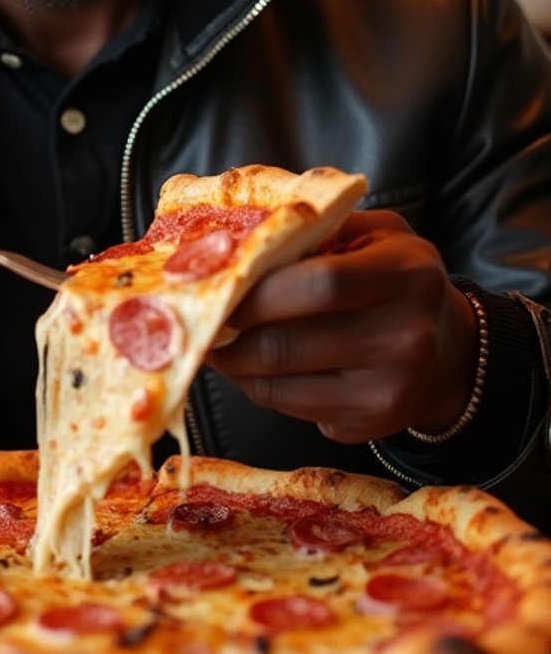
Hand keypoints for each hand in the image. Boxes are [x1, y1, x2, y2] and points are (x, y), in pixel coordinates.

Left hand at [209, 211, 477, 442]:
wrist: (449, 352)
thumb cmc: (399, 280)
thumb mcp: (377, 233)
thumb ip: (319, 228)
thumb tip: (239, 241)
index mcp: (408, 275)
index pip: (321, 285)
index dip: (259, 291)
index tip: (222, 288)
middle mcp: (405, 338)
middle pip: (287, 344)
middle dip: (229, 334)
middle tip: (202, 320)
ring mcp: (387, 391)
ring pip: (277, 385)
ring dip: (234, 364)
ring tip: (219, 342)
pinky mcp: (367, 426)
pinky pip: (289, 408)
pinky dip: (260, 386)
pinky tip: (255, 366)